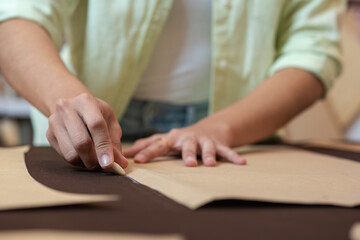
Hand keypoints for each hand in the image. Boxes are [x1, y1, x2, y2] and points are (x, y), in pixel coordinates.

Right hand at [46, 93, 127, 169]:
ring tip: (95, 161)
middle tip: (103, 166)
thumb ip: (115, 142)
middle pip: (81, 141)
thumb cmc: (96, 114)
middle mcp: (67, 109)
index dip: (104, 146)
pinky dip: (78, 161)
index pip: (96, 125)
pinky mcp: (49, 134)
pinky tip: (84, 156)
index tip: (109, 163)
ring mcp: (55, 121)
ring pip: (71, 153)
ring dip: (86, 162)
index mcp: (86, 101)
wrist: (73, 107)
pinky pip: (64, 156)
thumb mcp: (110, 121)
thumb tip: (120, 163)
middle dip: (94, 159)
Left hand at [123, 120, 245, 166]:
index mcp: (173, 139)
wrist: (209, 129)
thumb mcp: (166, 140)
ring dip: (209, 155)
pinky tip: (242, 164)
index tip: (138, 161)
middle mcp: (189, 138)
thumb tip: (127, 151)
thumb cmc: (182, 138)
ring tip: (210, 164)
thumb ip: (148, 145)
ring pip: (208, 147)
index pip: (159, 144)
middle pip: (187, 145)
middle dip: (187, 154)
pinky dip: (233, 157)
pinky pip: (227, 151)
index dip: (148, 152)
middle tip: (187, 164)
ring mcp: (204, 141)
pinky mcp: (219, 144)